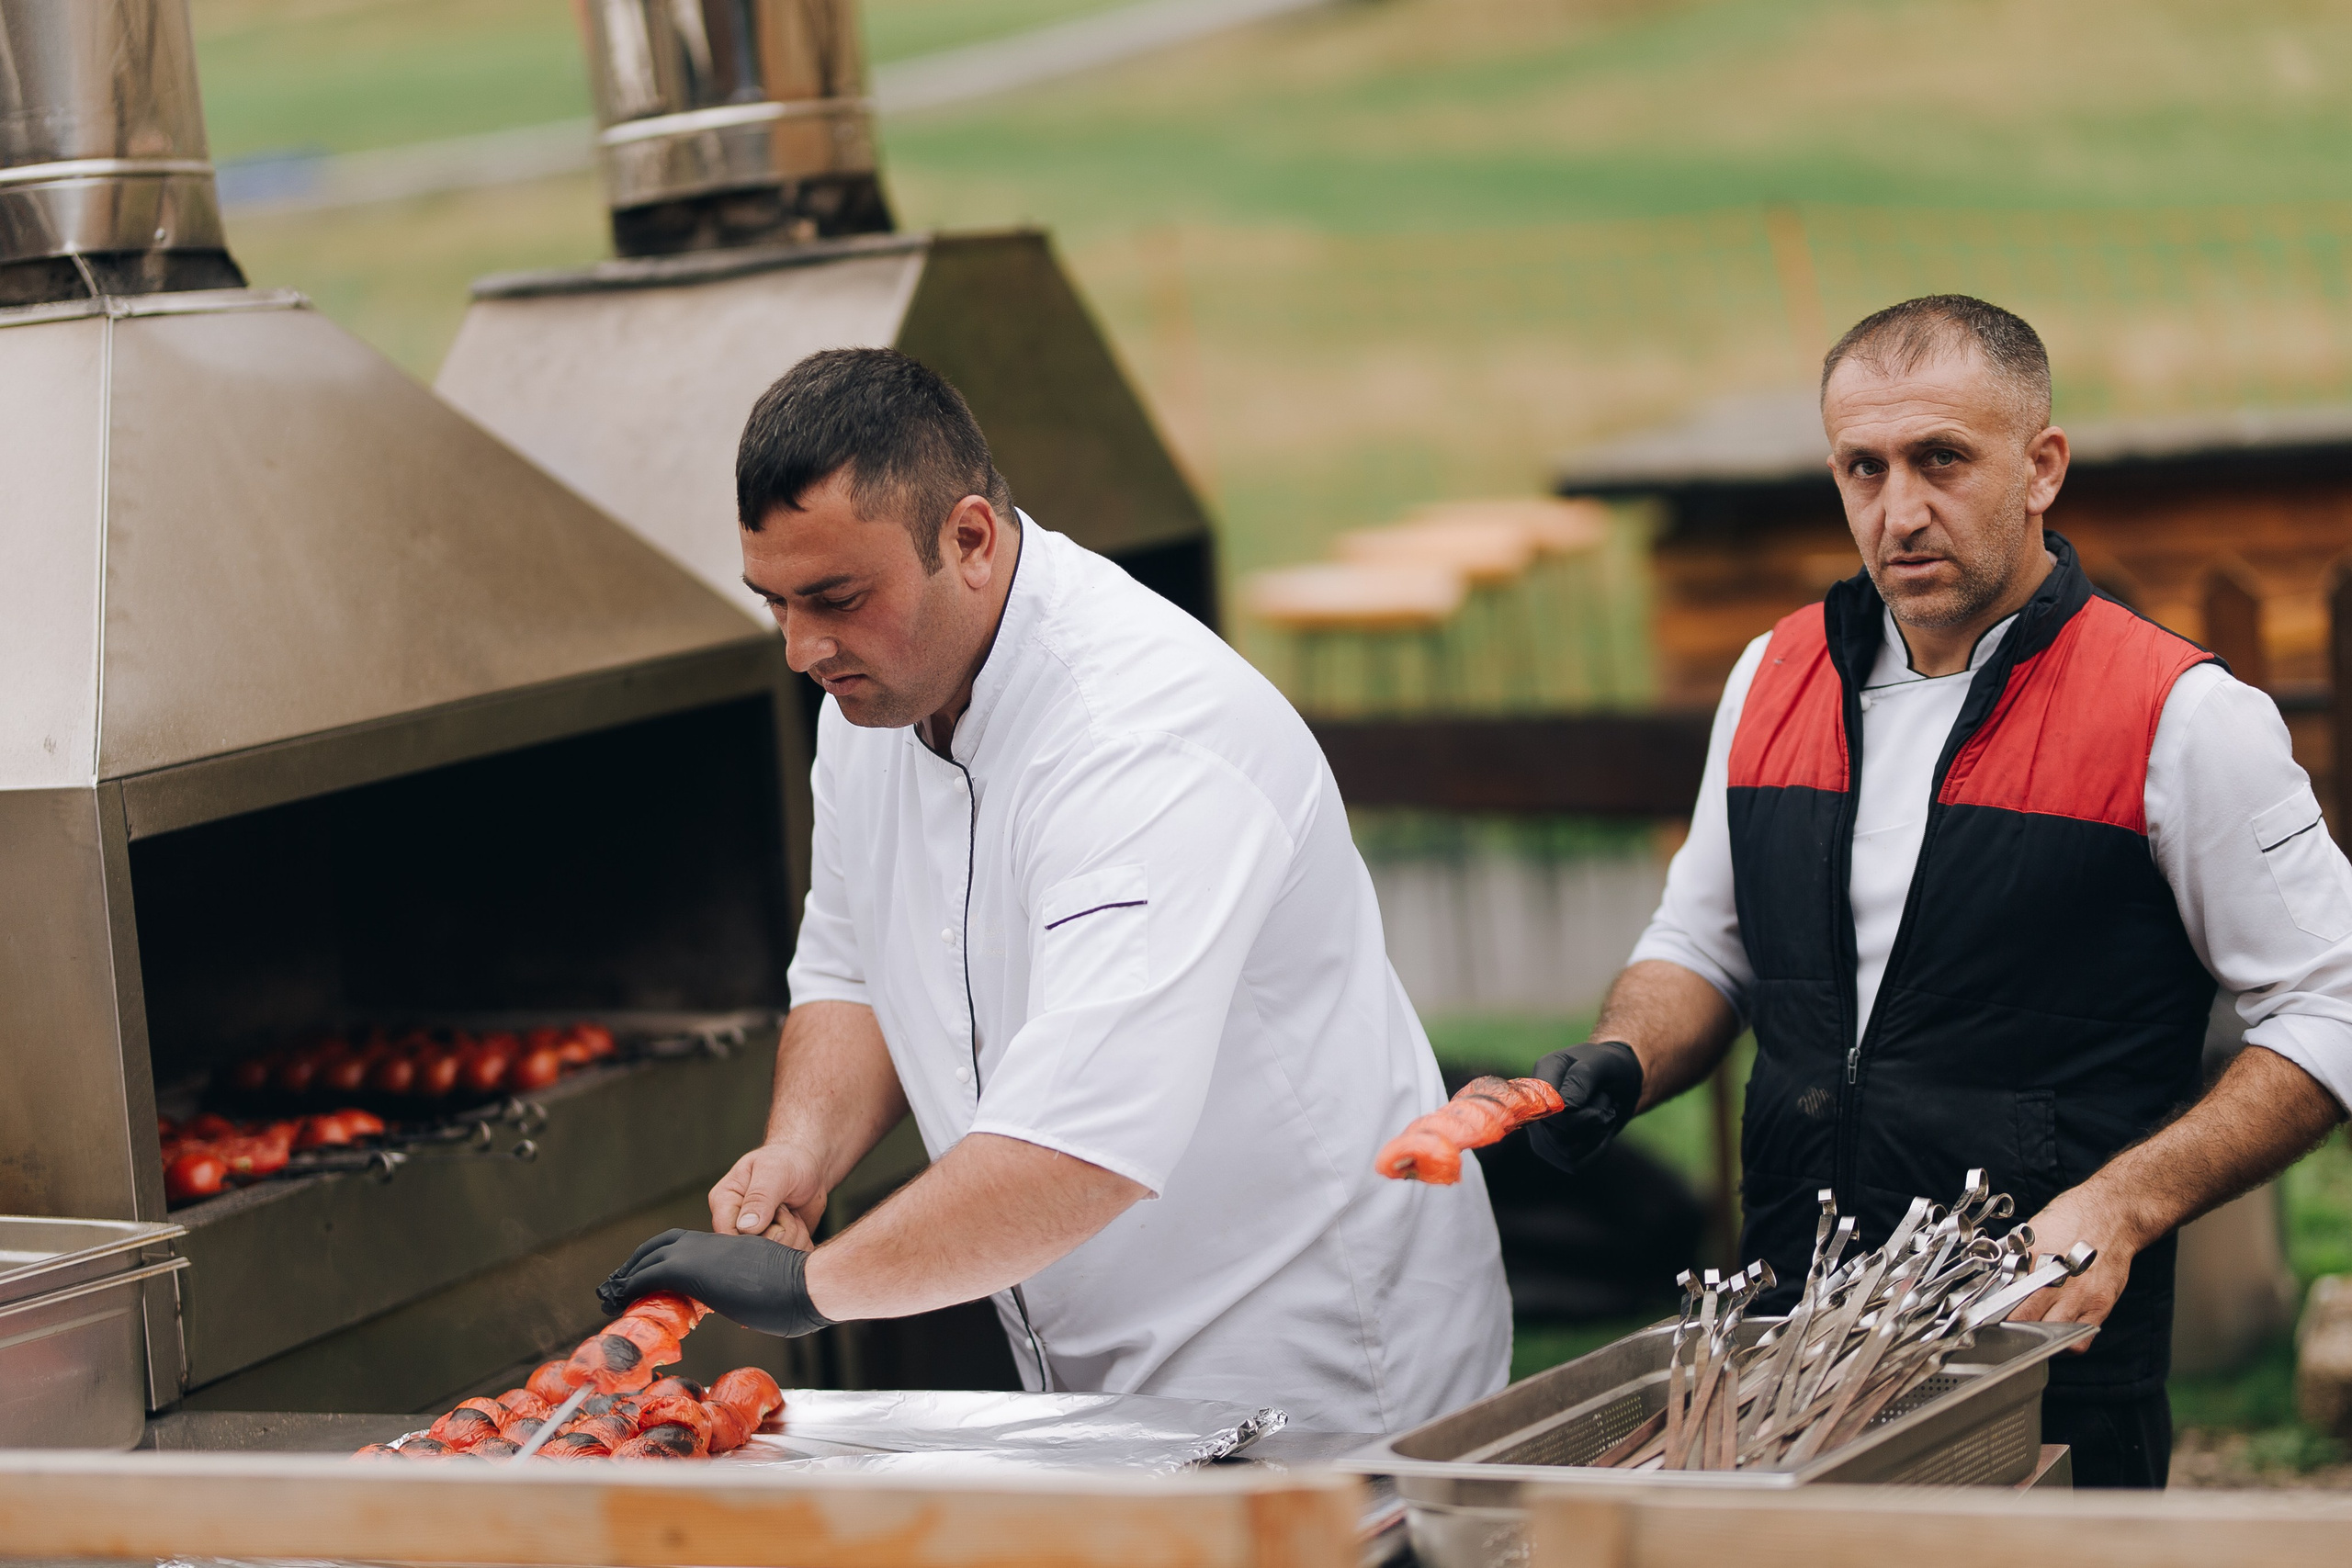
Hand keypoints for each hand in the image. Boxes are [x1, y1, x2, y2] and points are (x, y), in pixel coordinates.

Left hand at [599, 1228, 833, 1336]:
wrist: (806, 1283)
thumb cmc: (799, 1291)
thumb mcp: (765, 1287)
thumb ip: (748, 1292)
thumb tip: (745, 1313)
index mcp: (727, 1246)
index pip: (684, 1245)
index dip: (662, 1259)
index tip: (648, 1277)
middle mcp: (710, 1244)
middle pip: (659, 1246)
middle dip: (636, 1264)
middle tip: (617, 1285)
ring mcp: (699, 1254)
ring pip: (649, 1258)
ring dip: (626, 1276)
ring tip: (609, 1295)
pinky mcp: (690, 1269)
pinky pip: (649, 1275)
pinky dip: (629, 1286)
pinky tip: (618, 1300)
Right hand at [709, 1142, 828, 1247]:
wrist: (811, 1166)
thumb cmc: (789, 1160)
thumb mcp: (775, 1172)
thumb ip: (759, 1198)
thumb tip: (746, 1227)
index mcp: (725, 1201)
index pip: (726, 1235)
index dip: (752, 1238)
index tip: (773, 1221)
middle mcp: (736, 1221)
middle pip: (751, 1251)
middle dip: (778, 1234)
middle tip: (787, 1210)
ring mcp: (756, 1235)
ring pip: (771, 1257)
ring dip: (792, 1235)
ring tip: (792, 1212)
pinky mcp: (775, 1244)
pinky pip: (788, 1256)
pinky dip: (801, 1242)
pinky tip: (799, 1222)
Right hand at [1525, 1041, 1643, 1174]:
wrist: (1620, 1083)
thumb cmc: (1607, 1068)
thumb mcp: (1601, 1062)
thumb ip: (1581, 1078)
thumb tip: (1567, 1107)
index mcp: (1538, 1082)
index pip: (1546, 1110)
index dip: (1572, 1110)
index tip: (1596, 1093)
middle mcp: (1533, 1112)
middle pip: (1559, 1135)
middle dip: (1593, 1119)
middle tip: (1604, 1098)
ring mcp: (1543, 1136)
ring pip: (1569, 1152)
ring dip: (1598, 1132)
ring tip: (1602, 1111)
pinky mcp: (1558, 1155)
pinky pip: (1576, 1164)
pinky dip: (1598, 1148)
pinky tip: (1601, 1130)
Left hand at [2007, 1182, 2140, 1341]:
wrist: (2112, 1213)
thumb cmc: (2071, 1218)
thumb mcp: (2033, 1232)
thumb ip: (2017, 1258)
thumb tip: (1996, 1277)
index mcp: (2035, 1261)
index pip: (2006, 1295)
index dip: (1994, 1309)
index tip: (1987, 1315)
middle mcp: (2058, 1281)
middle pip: (2026, 1317)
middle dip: (2012, 1325)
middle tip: (2005, 1326)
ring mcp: (2082, 1295)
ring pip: (2052, 1333)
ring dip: (2038, 1336)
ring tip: (2031, 1331)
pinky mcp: (2101, 1305)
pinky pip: (2081, 1339)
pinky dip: (2067, 1343)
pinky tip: (2059, 1333)